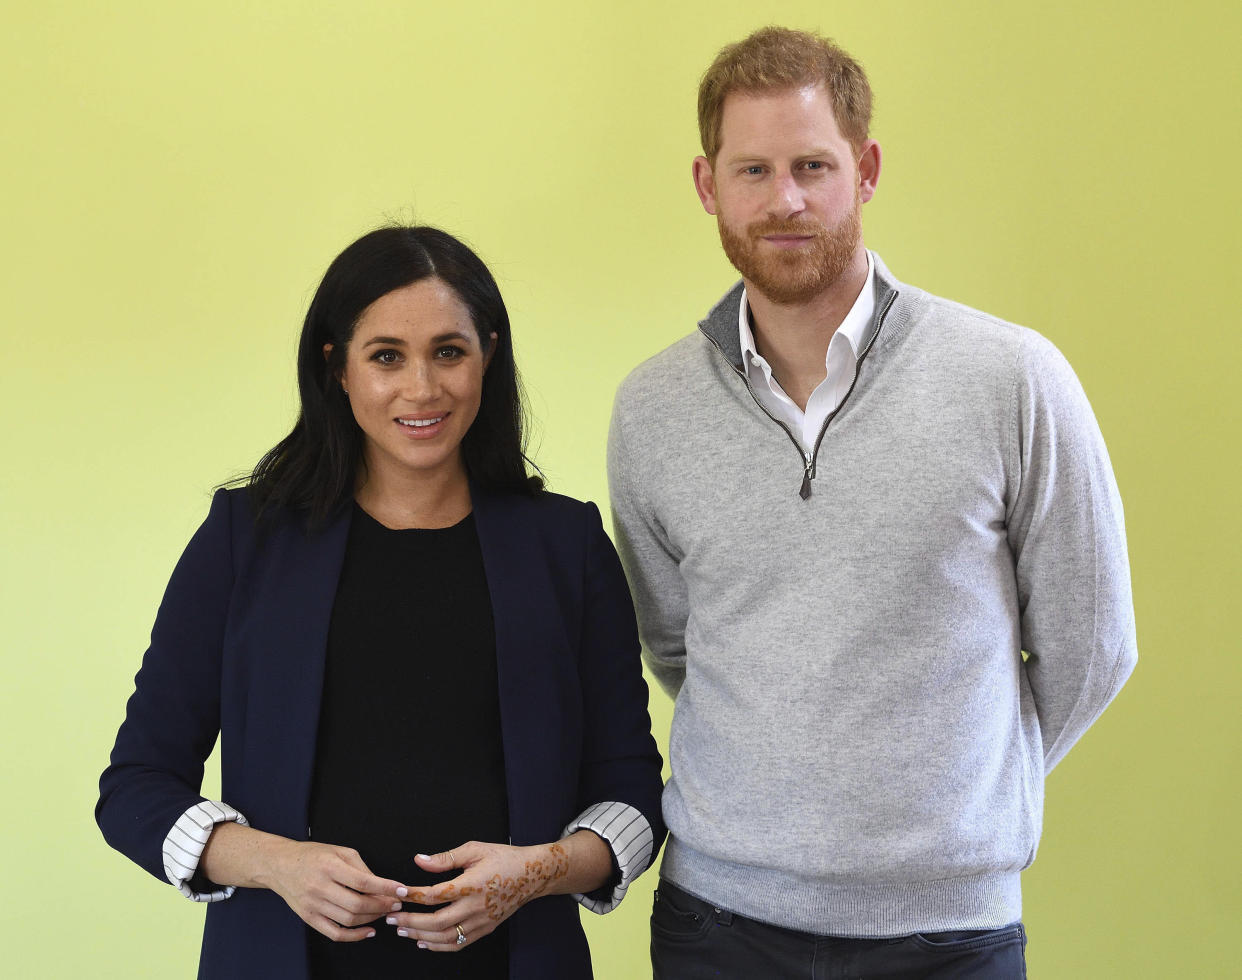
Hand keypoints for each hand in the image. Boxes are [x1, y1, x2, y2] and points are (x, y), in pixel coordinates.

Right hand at [262, 839, 409, 942]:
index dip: (385, 888)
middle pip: (357, 904)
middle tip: (396, 903)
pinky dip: (354, 936)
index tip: (401, 890)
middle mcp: (320, 887)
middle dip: (382, 906)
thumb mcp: (339, 851)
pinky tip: (369, 931)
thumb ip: (361, 867)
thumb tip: (382, 885)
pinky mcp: (309, 918)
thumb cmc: (313, 855)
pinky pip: (334, 934)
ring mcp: (313, 905)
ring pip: (349, 920)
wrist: (280, 865)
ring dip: (372, 919)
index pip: (363, 882)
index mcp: (329, 867)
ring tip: (384, 912)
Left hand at [386, 840, 569, 950]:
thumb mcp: (475, 849)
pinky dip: (439, 946)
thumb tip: (419, 860)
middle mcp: (476, 906)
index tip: (397, 893)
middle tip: (391, 918)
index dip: (413, 895)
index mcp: (472, 884)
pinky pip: (459, 943)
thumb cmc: (503, 858)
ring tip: (402, 931)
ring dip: (420, 936)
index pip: (436, 894)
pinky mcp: (485, 929)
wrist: (533, 874)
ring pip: (446, 936)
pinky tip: (424, 942)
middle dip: (410, 922)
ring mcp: (482, 921)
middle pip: (437, 921)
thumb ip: (446, 857)